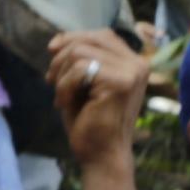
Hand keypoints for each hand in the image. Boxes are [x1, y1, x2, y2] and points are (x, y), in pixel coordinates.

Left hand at [47, 29, 148, 164]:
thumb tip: (58, 41)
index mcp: (133, 62)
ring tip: (61, 96)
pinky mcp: (120, 83)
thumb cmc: (90, 123)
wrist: (101, 154)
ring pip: (80, 52)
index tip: (52, 51)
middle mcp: (138, 63)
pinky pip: (79, 69)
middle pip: (89, 39)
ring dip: (61, 75)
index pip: (102, 35)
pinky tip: (64, 104)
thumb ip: (79, 62)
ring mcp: (131, 72)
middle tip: (51, 81)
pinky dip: (64, 86)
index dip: (73, 38)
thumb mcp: (83, 85)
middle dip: (62, 57)